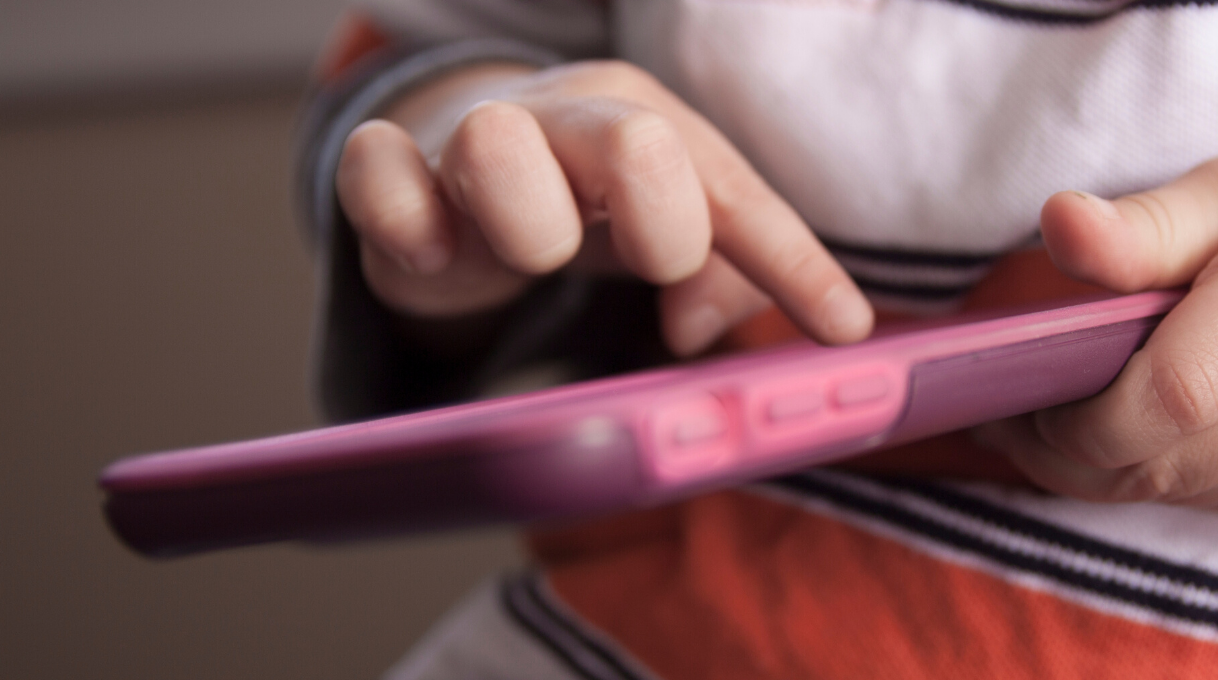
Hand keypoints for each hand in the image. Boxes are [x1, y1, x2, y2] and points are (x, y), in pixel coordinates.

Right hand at [334, 60, 872, 355]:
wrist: (455, 164)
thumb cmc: (583, 202)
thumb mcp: (666, 236)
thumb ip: (722, 279)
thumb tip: (698, 332)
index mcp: (646, 125)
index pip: (735, 189)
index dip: (793, 261)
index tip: (842, 329)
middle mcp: (565, 119)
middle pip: (632, 141)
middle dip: (661, 220)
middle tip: (652, 264)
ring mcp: (471, 137)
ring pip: (495, 143)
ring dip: (528, 224)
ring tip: (532, 257)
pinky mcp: (389, 170)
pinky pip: (376, 169)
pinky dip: (404, 216)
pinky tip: (434, 253)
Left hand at [980, 151, 1217, 517]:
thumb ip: (1143, 226)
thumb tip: (1057, 225)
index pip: (1174, 391)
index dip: (1079, 408)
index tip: (1022, 384)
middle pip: (1159, 460)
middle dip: (1064, 448)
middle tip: (1008, 408)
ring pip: (1172, 494)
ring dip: (1094, 469)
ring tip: (1044, 418)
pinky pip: (1206, 504)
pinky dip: (1149, 476)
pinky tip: (1121, 434)